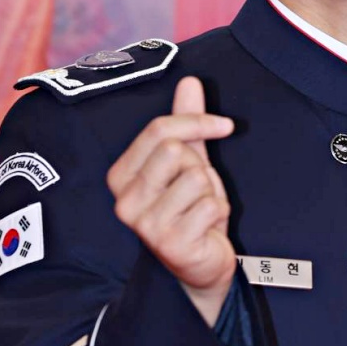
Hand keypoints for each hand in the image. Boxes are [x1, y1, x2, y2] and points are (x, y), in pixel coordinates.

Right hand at [106, 76, 235, 326]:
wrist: (200, 264)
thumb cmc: (190, 210)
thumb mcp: (189, 160)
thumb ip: (187, 122)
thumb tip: (190, 81)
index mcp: (122, 176)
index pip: (159, 129)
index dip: (197, 121)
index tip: (224, 125)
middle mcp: (125, 200)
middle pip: (175, 150)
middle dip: (200, 164)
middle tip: (199, 187)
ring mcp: (145, 225)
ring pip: (197, 177)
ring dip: (212, 191)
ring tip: (201, 208)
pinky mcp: (169, 243)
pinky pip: (211, 205)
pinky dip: (219, 212)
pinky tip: (207, 227)